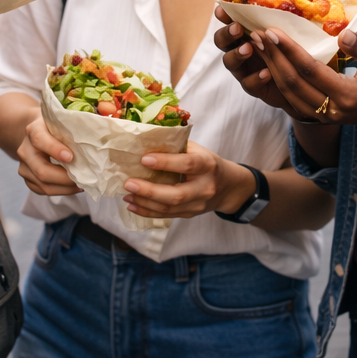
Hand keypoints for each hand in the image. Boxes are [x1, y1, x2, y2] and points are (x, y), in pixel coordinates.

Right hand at [15, 115, 80, 196]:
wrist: (35, 133)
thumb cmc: (54, 126)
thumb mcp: (61, 119)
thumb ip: (74, 125)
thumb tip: (99, 135)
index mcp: (33, 130)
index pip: (40, 140)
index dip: (55, 150)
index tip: (71, 157)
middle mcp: (25, 150)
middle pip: (41, 170)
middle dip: (65, 177)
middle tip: (85, 178)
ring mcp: (24, 167)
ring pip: (43, 185)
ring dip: (66, 187)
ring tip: (83, 184)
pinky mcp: (28, 179)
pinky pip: (43, 190)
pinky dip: (62, 191)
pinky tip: (74, 187)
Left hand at [122, 142, 256, 220]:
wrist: (229, 187)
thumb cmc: (208, 163)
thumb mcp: (199, 150)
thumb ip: (177, 147)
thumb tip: (146, 142)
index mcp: (207, 165)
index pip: (187, 165)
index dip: (166, 163)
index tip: (144, 159)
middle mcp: (204, 187)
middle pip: (176, 195)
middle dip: (149, 191)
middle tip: (128, 183)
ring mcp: (198, 204)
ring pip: (169, 208)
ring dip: (144, 203)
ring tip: (127, 195)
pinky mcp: (190, 214)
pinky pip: (167, 215)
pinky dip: (148, 212)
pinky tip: (133, 206)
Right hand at [215, 7, 295, 113]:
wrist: (304, 81)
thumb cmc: (293, 49)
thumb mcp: (289, 29)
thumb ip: (283, 16)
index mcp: (246, 32)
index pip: (229, 20)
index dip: (223, 14)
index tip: (222, 8)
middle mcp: (240, 48)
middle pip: (221, 41)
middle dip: (226, 33)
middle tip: (237, 28)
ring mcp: (245, 69)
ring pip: (229, 62)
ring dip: (237, 53)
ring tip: (249, 48)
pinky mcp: (254, 87)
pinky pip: (248, 84)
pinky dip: (255, 78)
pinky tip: (266, 72)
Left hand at [252, 26, 356, 132]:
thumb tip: (343, 34)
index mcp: (347, 96)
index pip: (309, 70)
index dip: (287, 50)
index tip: (271, 30)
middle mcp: (333, 111)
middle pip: (292, 84)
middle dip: (272, 59)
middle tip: (256, 35)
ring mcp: (328, 117)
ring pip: (290, 95)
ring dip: (273, 70)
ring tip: (259, 48)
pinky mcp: (326, 116)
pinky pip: (296, 101)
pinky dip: (282, 82)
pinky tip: (273, 66)